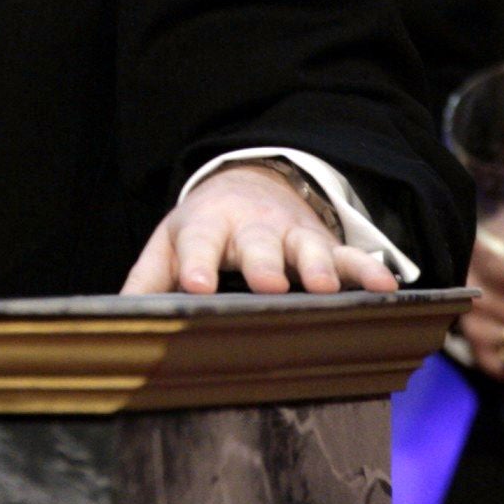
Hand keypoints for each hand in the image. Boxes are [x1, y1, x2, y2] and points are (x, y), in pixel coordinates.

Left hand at [120, 161, 395, 297]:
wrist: (252, 183)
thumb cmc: (206, 229)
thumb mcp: (170, 243)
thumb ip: (147, 280)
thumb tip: (116, 319)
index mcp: (207, 226)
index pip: (198, 243)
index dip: (196, 263)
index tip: (196, 284)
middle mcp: (253, 227)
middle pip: (258, 244)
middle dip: (264, 263)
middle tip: (269, 284)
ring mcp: (294, 234)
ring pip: (308, 246)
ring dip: (318, 266)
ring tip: (326, 287)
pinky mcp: (326, 244)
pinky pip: (350, 256)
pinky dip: (368, 270)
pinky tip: (386, 287)